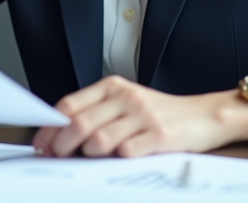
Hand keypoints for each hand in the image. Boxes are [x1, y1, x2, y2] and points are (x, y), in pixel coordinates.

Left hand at [31, 76, 247, 157]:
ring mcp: (144, 116)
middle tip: (57, 157)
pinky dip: (117, 160)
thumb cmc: (161, 114)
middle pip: (80, 123)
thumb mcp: (127, 103)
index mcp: (114, 87)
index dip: (51, 126)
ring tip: (92, 159)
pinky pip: (127, 152)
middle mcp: (127, 97)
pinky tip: (119, 160)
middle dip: (62, 145)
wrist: (205, 116)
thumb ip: (97, 113)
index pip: (70, 105)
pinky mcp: (160, 135)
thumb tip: (59, 134)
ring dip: (89, 154)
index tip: (42, 143)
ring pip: (99, 140)